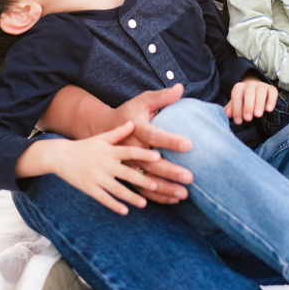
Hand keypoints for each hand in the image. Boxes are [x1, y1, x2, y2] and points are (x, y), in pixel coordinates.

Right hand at [16, 121, 162, 214]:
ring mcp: (96, 177)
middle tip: (156, 185)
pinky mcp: (88, 188)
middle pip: (126, 173)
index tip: (157, 157)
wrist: (60, 155)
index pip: (129, 151)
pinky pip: (103, 198)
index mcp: (109, 150)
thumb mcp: (101, 137)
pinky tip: (124, 211)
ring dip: (130, 197)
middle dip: (141, 180)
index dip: (143, 154)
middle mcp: (104, 163)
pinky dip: (114, 205)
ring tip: (144, 203)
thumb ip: (118, 133)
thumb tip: (133, 122)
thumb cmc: (84, 146)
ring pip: (116, 189)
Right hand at [112, 84, 194, 204]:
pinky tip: (166, 201)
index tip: (189, 145)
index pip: (154, 135)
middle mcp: (128, 148)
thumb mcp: (141, 101)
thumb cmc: (128, 113)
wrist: (98, 127)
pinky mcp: (120, 175)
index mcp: (135, 129)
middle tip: (190, 178)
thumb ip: (161, 97)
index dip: (170, 140)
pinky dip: (149, 197)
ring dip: (162, 189)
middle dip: (170, 171)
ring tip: (182, 194)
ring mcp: (122, 165)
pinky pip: (134, 190)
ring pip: (144, 181)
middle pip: (150, 163)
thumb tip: (180, 88)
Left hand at [225, 73, 277, 123]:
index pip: (236, 97)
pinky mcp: (272, 88)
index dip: (236, 109)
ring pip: (261, 92)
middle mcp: (250, 84)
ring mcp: (261, 85)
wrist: (255, 90)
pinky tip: (269, 110)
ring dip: (259, 103)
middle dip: (248, 106)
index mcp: (239, 87)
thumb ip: (231, 108)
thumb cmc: (244, 100)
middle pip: (249, 93)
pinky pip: (272, 92)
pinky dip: (271, 100)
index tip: (238, 121)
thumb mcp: (236, 104)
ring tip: (258, 115)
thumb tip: (227, 114)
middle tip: (248, 119)